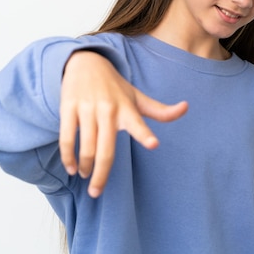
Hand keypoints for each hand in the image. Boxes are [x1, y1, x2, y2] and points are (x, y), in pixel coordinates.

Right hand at [59, 50, 187, 197]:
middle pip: (106, 150)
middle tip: (97, 192)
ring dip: (85, 167)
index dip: (146, 134)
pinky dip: (68, 156)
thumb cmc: (115, 86)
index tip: (154, 144)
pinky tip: (71, 167)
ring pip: (86, 147)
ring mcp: (87, 108)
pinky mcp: (69, 108)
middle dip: (101, 175)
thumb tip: (186, 107)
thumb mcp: (137, 97)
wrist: (86, 62)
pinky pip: (67, 137)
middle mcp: (108, 109)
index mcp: (127, 109)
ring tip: (86, 176)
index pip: (139, 123)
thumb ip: (159, 110)